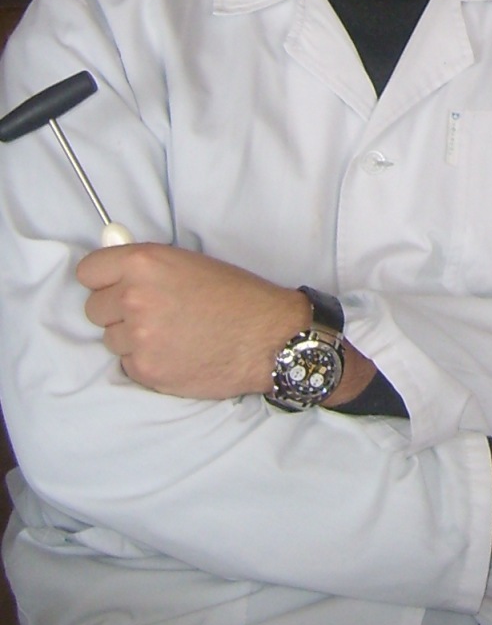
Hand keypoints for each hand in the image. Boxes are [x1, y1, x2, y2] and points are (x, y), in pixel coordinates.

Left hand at [77, 242, 375, 403]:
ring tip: (171, 335)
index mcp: (144, 263)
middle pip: (94, 308)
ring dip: (132, 339)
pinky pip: (128, 364)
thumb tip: (110, 255)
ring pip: (111, 339)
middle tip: (152, 313)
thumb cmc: (236, 296)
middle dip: (116, 312)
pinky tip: (177, 354)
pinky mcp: (146, 370)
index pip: (88, 271)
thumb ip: (145, 264)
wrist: (269, 338)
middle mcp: (134, 297)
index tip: (115, 286)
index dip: (103, 280)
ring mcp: (138, 337)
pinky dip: (147, 362)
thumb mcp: (190, 263)